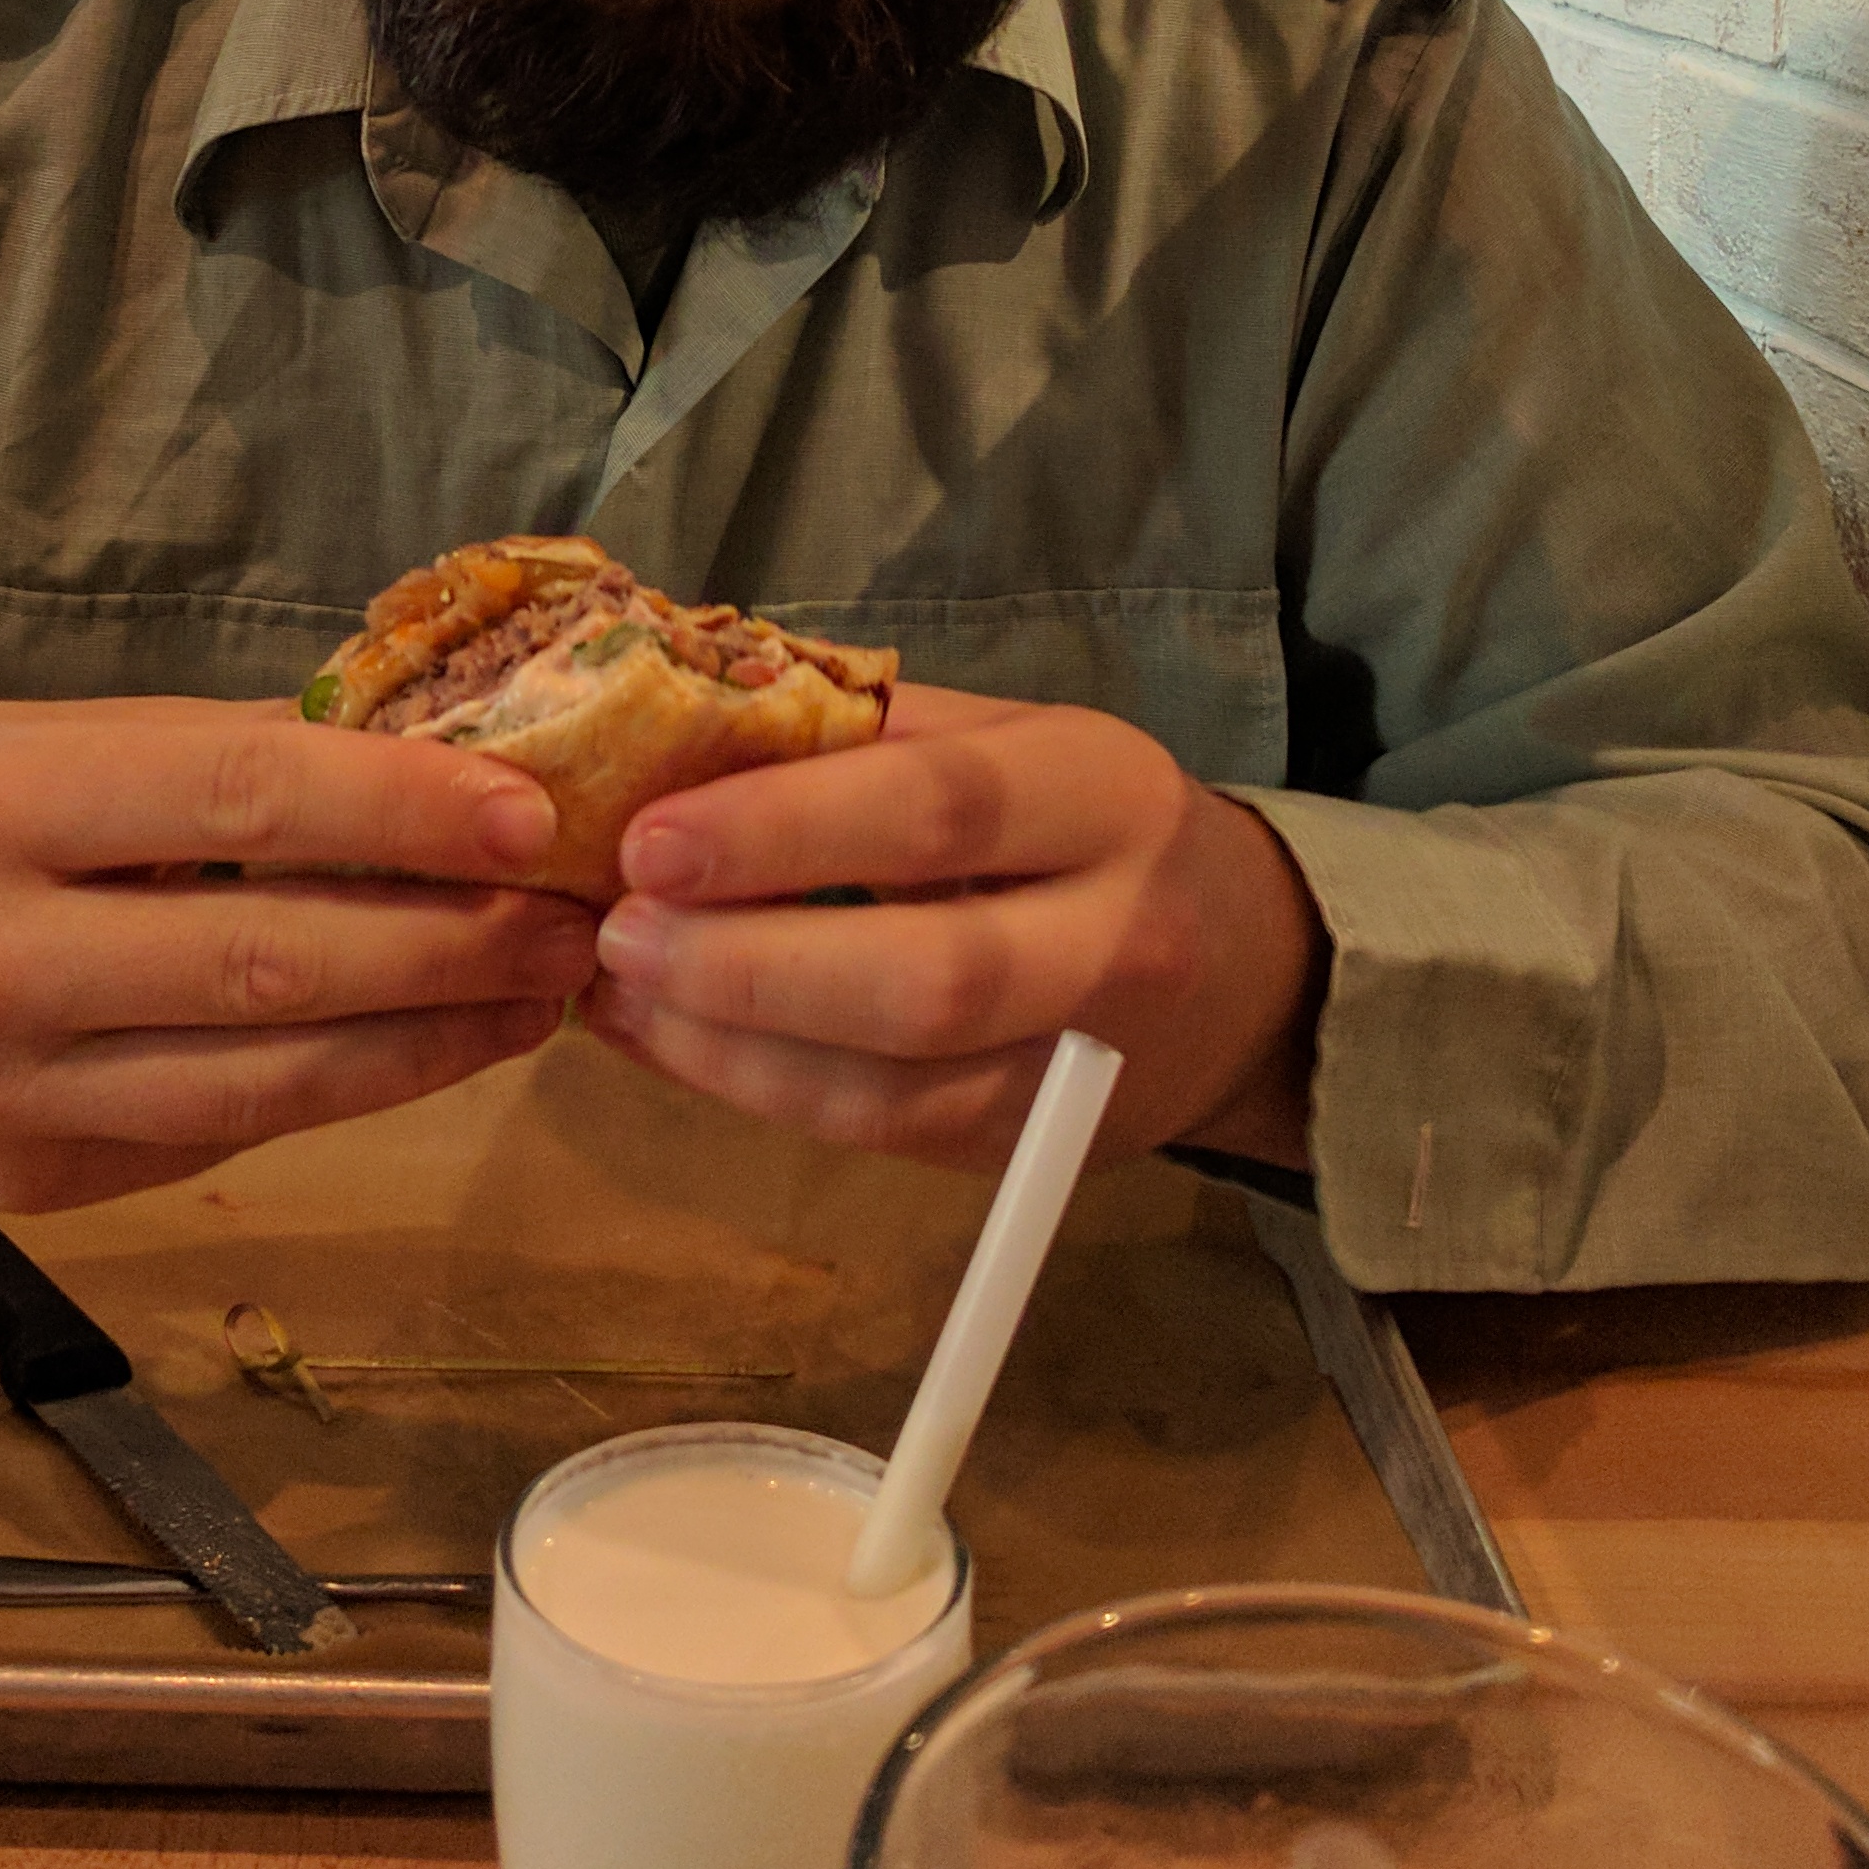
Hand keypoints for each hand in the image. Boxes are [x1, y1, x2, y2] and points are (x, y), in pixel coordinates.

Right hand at [0, 696, 594, 1213]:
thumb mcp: (38, 744)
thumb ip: (211, 758)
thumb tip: (424, 754)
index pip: (239, 800)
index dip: (401, 811)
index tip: (531, 812)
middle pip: (273, 959)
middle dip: (453, 942)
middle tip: (578, 918)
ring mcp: (6, 1093)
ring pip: (269, 1078)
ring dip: (433, 1039)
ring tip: (541, 993)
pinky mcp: (32, 1185)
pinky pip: (224, 1132)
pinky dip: (348, 1089)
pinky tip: (433, 1044)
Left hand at [583, 687, 1326, 1177]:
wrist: (1252, 968)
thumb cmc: (1086, 823)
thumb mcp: (1014, 739)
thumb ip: (870, 732)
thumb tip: (677, 723)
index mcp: (1103, 790)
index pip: (941, 810)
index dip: (785, 831)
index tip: (648, 840)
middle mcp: (1116, 932)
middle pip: (929, 976)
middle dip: (748, 963)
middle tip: (617, 930)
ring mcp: (1084, 1060)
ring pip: (897, 1084)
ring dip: (732, 1044)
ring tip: (618, 989)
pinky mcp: (1035, 1144)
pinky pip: (883, 1134)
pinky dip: (757, 1089)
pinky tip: (666, 1037)